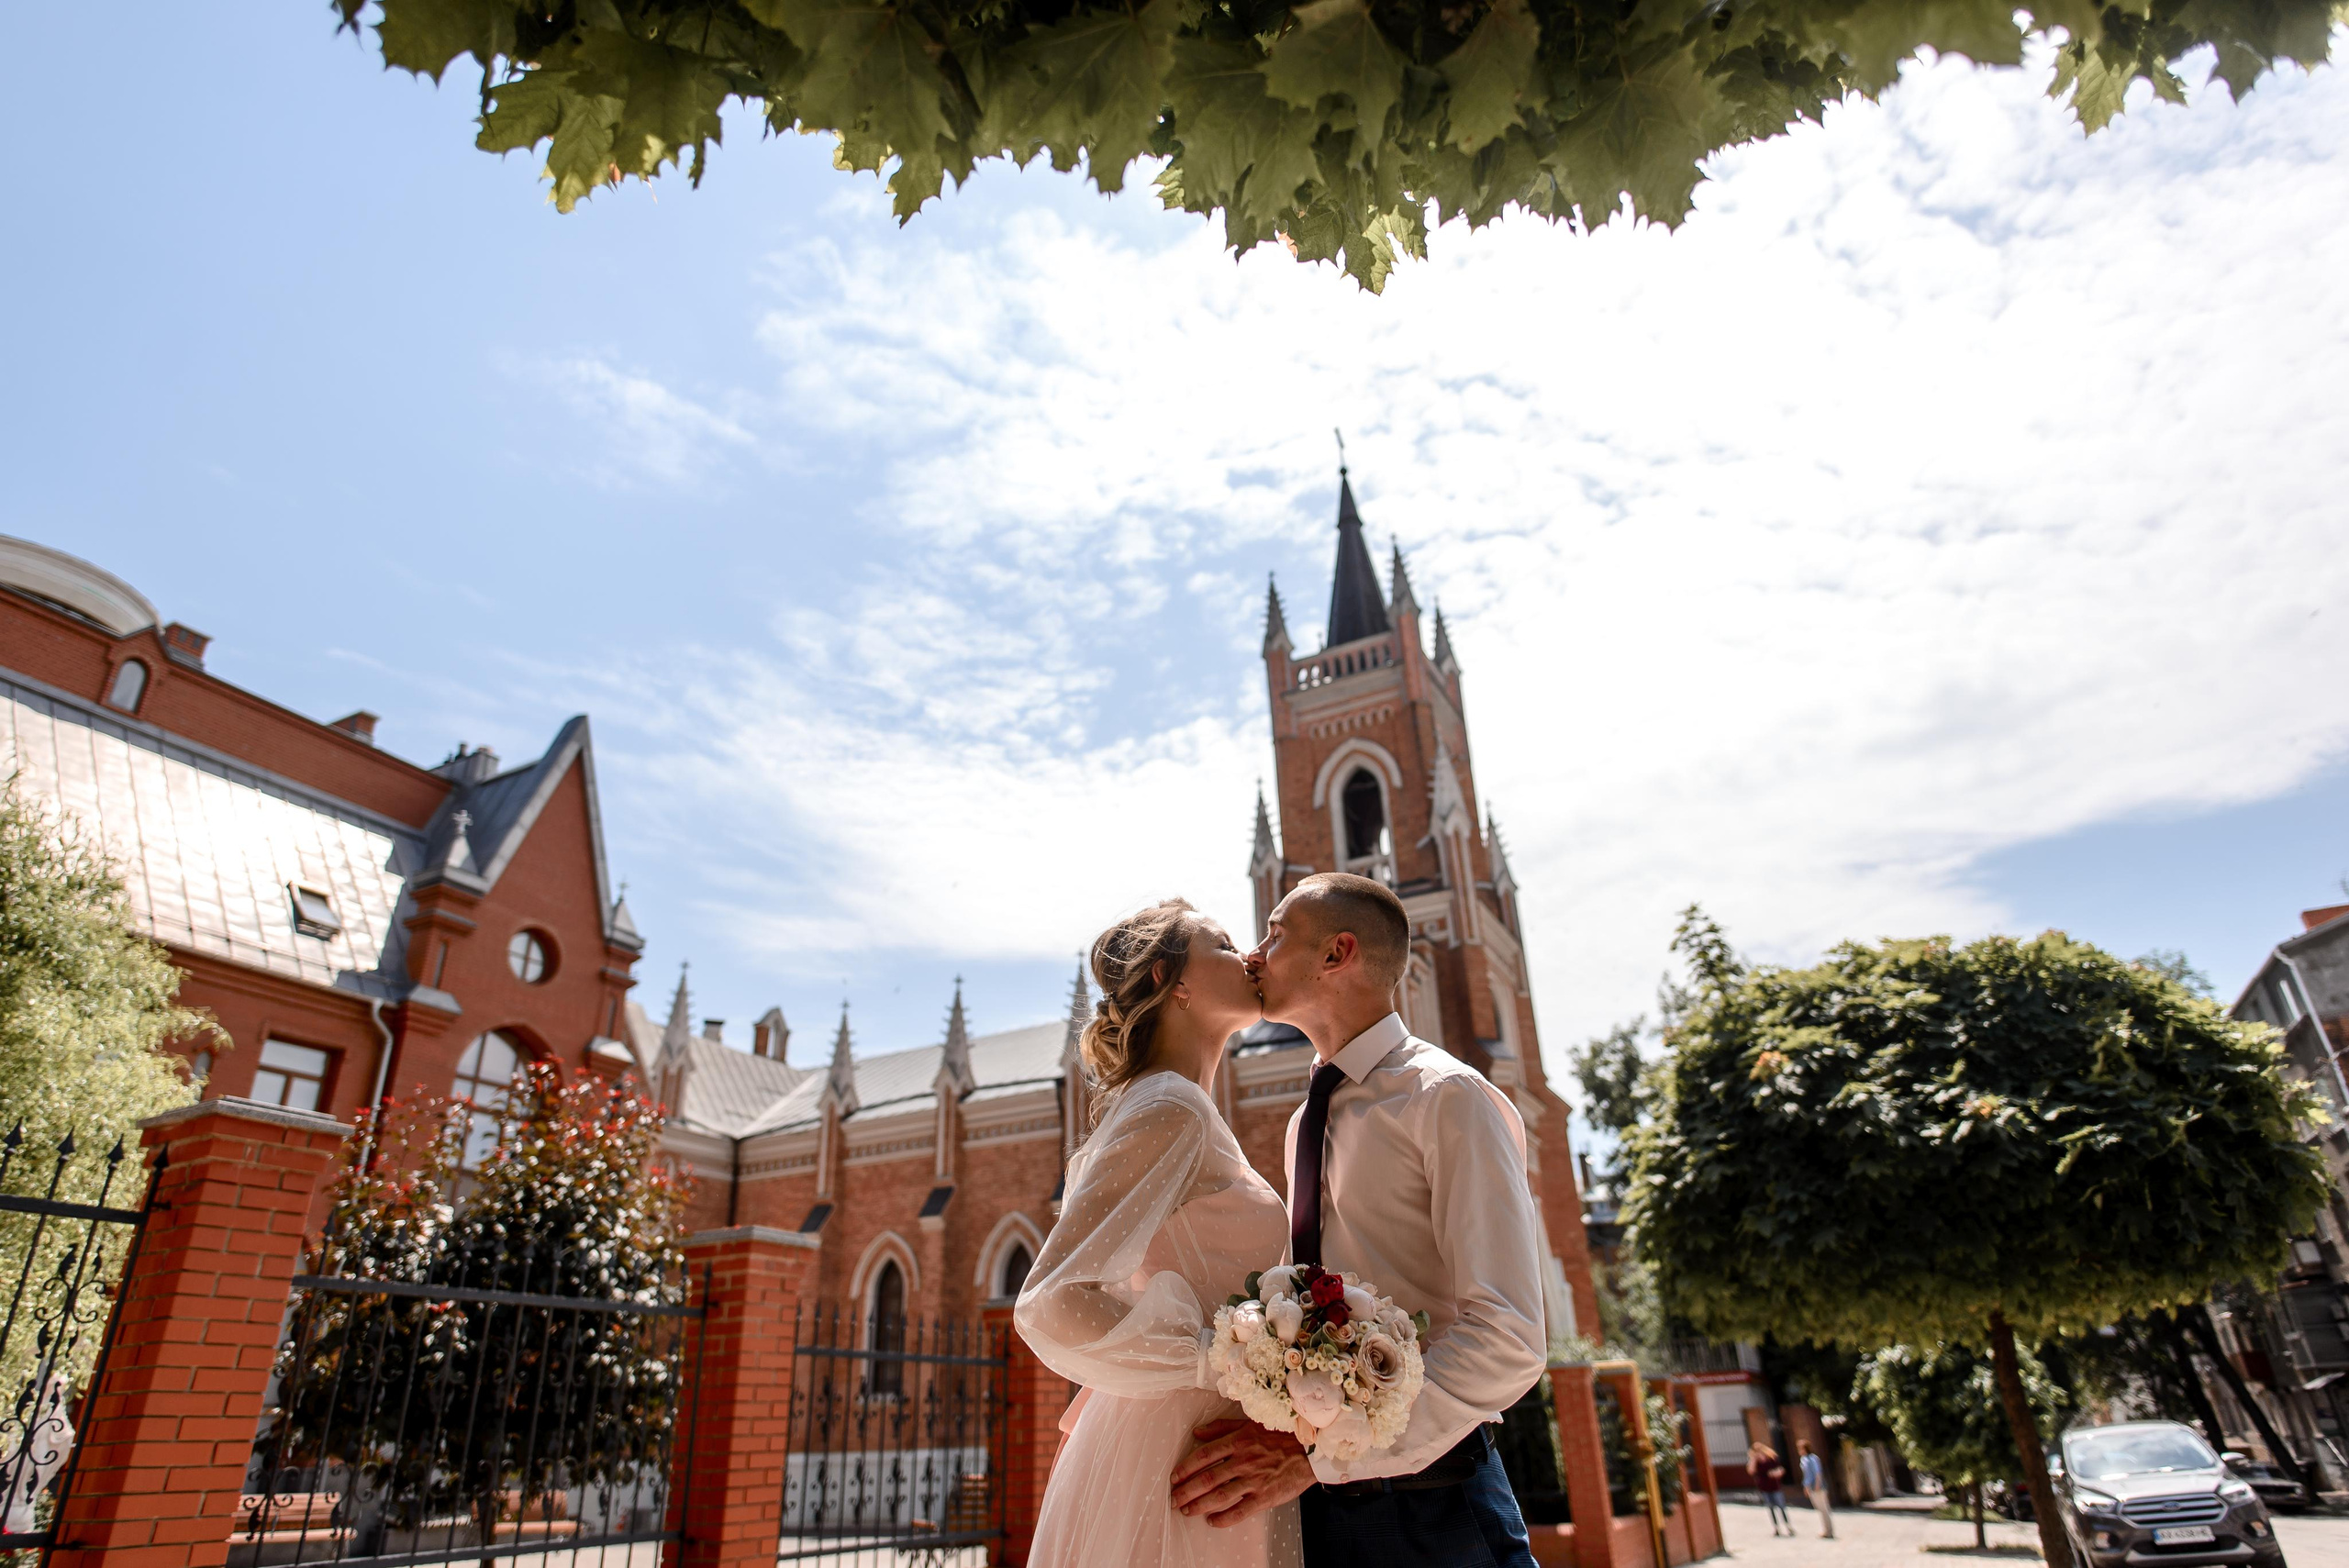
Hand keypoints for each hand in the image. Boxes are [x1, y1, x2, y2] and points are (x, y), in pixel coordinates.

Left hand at [1170, 1418, 1316, 1527]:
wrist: (1310, 1449)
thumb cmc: (1279, 1434)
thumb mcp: (1249, 1423)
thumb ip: (1221, 1427)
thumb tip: (1197, 1433)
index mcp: (1237, 1441)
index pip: (1203, 1456)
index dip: (1185, 1468)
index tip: (1173, 1477)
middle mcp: (1242, 1461)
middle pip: (1207, 1478)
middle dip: (1186, 1490)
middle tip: (1173, 1499)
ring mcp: (1253, 1480)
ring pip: (1220, 1496)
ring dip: (1200, 1505)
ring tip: (1186, 1510)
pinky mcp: (1265, 1496)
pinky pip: (1240, 1511)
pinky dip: (1224, 1518)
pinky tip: (1212, 1521)